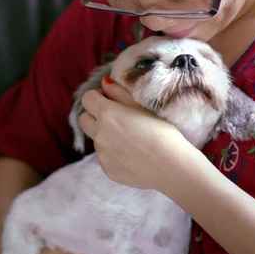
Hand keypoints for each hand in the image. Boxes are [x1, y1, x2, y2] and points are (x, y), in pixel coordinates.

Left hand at [78, 77, 195, 190]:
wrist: (171, 165)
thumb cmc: (161, 131)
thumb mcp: (141, 106)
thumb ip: (119, 92)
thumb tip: (104, 83)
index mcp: (107, 114)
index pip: (87, 98)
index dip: (97, 96)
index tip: (109, 100)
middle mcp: (99, 134)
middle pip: (83, 119)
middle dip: (94, 115)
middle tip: (114, 118)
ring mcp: (102, 154)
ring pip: (95, 139)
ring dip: (105, 136)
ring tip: (130, 139)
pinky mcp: (107, 170)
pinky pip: (105, 158)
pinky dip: (114, 154)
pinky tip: (133, 155)